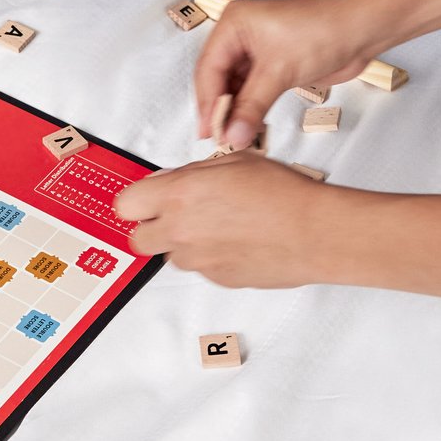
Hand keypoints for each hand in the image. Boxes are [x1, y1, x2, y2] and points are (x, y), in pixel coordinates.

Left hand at [115, 153, 335, 287]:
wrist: (314, 232)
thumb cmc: (283, 194)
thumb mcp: (232, 161)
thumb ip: (192, 174)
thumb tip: (173, 181)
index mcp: (179, 195)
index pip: (125, 205)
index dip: (137, 201)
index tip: (147, 198)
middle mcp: (181, 230)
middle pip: (138, 240)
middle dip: (151, 228)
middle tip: (174, 216)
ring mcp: (198, 260)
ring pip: (171, 256)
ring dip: (183, 243)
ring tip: (218, 226)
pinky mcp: (217, 279)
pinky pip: (201, 268)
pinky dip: (211, 257)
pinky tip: (237, 241)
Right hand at [193, 0, 389, 151]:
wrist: (363, 28)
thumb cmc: (324, 30)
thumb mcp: (280, 71)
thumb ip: (252, 106)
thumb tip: (233, 135)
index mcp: (234, 24)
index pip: (209, 68)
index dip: (207, 102)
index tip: (208, 131)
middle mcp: (241, 34)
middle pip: (219, 78)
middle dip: (220, 108)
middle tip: (219, 138)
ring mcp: (257, 49)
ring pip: (236, 86)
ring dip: (236, 111)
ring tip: (235, 137)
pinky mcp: (274, 63)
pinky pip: (254, 89)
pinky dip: (251, 107)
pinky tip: (251, 126)